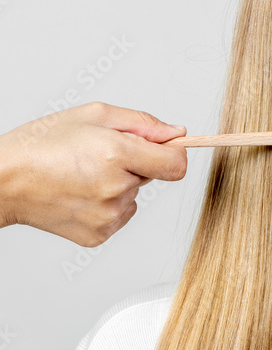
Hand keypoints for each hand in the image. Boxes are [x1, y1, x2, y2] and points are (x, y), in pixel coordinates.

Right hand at [0, 101, 187, 246]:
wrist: (5, 181)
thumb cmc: (42, 143)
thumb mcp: (93, 115)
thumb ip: (142, 123)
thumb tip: (176, 134)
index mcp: (116, 154)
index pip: (176, 164)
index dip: (174, 153)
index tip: (166, 148)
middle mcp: (116, 189)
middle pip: (152, 177)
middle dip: (136, 163)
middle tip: (99, 156)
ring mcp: (108, 216)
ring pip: (134, 196)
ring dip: (119, 185)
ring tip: (83, 175)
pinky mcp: (99, 235)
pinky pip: (119, 215)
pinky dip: (106, 204)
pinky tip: (80, 194)